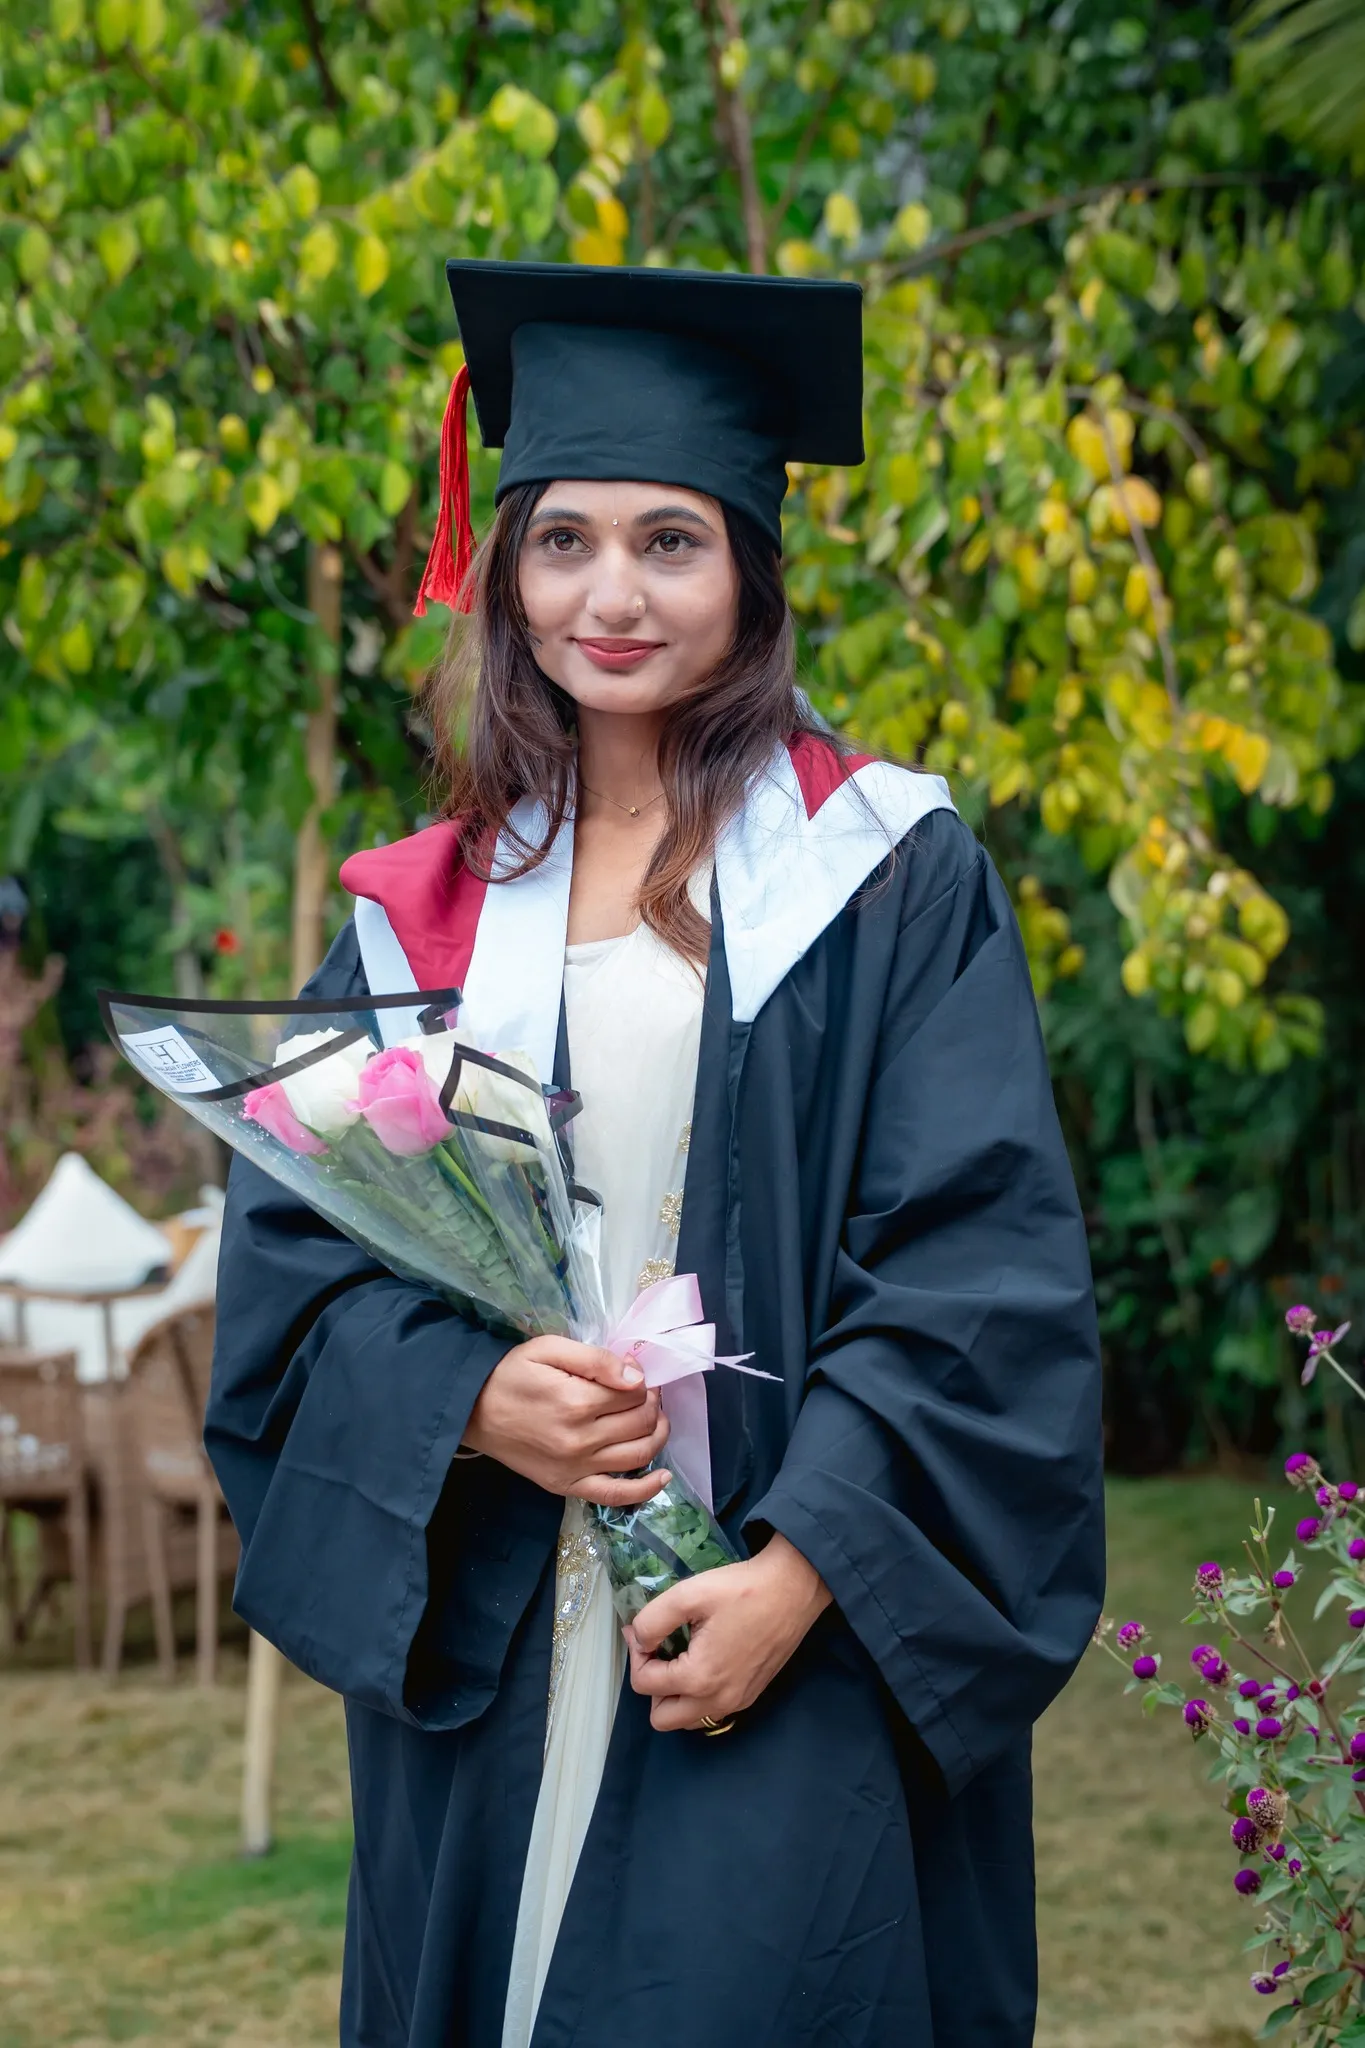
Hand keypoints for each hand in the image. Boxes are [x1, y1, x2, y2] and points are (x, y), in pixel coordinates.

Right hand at [462, 1334, 670, 1506]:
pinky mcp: (567, 1486)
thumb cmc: (510, 1374)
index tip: (632, 1371)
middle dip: (652, 1403)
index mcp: (577, 1401)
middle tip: (645, 1392)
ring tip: (655, 1419)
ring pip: (638, 1455)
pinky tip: (662, 1476)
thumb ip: (595, 1359)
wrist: (472, 1411)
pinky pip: (615, 1495)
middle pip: (640, 1422)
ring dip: (657, 1435)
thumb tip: (636, 1377)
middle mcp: (580, 1440)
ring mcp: (575, 1468)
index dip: (641, 1378)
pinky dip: (645, 1490)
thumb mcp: (548, 1349)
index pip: (634, 1392)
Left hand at [625, 1532, 831, 1731]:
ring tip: (680, 1657)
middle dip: (652, 1684)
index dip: (636, 1654)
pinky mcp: (751, 1695)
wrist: (793, 1588)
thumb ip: (652, 1620)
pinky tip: (703, 1661)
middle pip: (661, 1718)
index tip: (644, 1630)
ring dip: (674, 1695)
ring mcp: (737, 1701)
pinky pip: (711, 1711)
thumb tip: (639, 1639)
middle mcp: (718, 1701)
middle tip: (660, 1650)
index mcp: (699, 1678)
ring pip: (687, 1720)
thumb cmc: (742, 1589)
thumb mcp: (688, 1594)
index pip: (643, 1684)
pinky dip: (697, 1696)